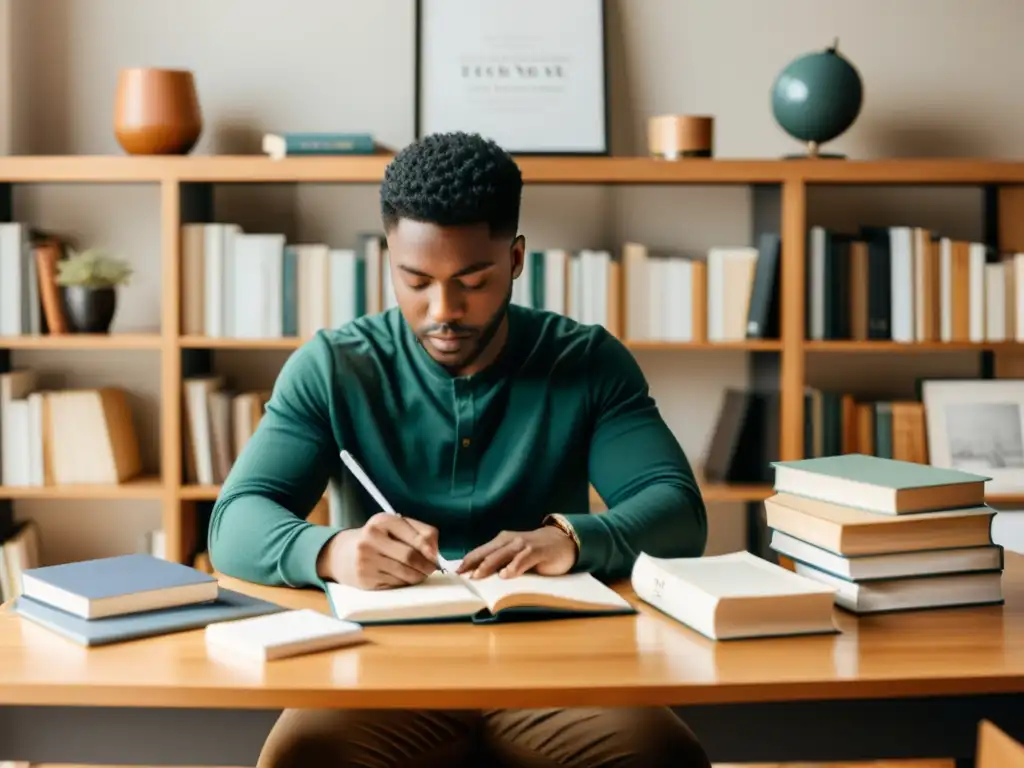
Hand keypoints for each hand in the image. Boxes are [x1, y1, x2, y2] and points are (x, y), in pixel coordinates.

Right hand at [320, 512, 439, 589]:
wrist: (343, 554)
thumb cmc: (378, 538)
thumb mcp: (394, 526)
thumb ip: (420, 532)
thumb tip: (436, 551)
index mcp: (382, 521)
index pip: (415, 535)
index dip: (430, 548)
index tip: (436, 555)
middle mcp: (371, 539)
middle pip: (410, 556)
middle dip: (427, 565)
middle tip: (432, 568)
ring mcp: (366, 560)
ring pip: (405, 573)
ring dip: (418, 576)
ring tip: (420, 573)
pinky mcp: (365, 579)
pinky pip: (396, 584)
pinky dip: (405, 582)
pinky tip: (403, 577)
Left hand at [457, 526, 576, 579]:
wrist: (563, 541)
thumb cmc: (535, 551)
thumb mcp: (515, 556)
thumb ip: (501, 564)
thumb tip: (480, 577)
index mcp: (502, 542)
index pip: (481, 551)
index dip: (468, 561)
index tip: (455, 573)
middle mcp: (510, 541)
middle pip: (487, 552)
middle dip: (473, 563)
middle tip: (462, 575)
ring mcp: (523, 544)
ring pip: (502, 554)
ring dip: (489, 565)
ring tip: (477, 576)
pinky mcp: (537, 550)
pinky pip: (523, 558)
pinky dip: (514, 566)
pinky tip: (507, 575)